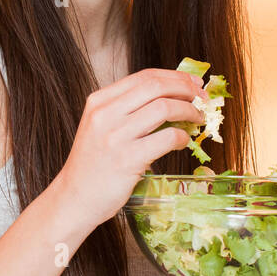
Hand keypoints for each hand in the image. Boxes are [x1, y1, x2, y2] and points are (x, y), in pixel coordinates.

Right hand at [54, 67, 204, 232]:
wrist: (74, 198)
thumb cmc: (93, 165)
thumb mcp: (101, 127)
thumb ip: (127, 110)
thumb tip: (171, 97)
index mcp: (99, 101)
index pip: (144, 77)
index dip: (174, 77)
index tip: (193, 83)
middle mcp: (104, 114)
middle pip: (155, 86)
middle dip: (186, 89)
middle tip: (202, 98)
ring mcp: (115, 136)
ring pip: (164, 108)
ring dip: (189, 111)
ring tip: (196, 119)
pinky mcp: (127, 159)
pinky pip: (166, 138)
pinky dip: (182, 137)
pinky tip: (183, 142)